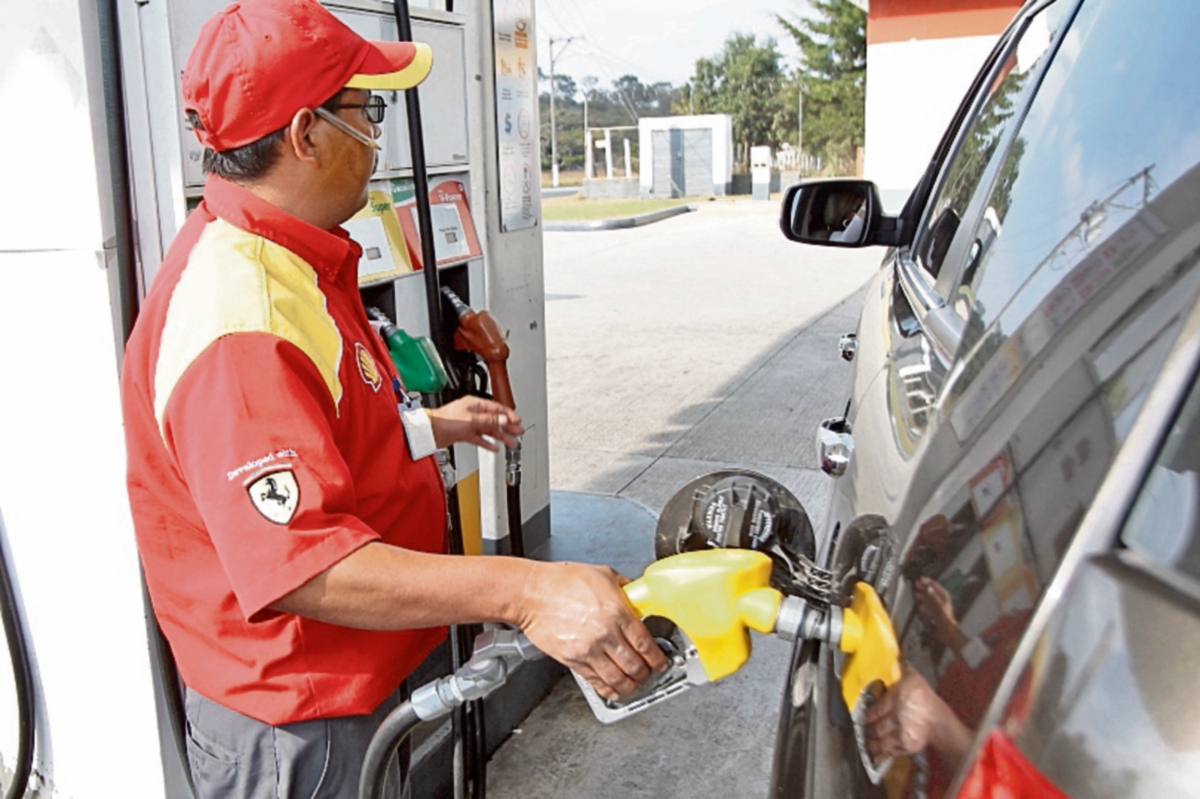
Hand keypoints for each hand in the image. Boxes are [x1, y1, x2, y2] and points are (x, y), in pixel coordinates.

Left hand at [428, 396, 523, 450]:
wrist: (430, 432)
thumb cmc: (445, 421)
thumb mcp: (472, 420)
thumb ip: (489, 420)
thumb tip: (504, 420)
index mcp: (475, 404)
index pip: (497, 408)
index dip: (508, 415)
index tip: (518, 420)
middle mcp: (473, 413)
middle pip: (495, 419)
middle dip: (507, 426)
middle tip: (518, 431)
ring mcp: (468, 423)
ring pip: (489, 429)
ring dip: (500, 435)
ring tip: (511, 442)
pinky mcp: (464, 433)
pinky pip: (480, 437)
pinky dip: (487, 442)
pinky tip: (494, 446)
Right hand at [516, 561, 668, 700]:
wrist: (532, 593)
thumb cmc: (562, 581)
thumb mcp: (603, 574)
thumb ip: (625, 588)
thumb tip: (637, 595)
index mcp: (617, 612)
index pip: (645, 644)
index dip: (657, 659)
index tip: (660, 662)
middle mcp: (605, 634)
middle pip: (635, 665)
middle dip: (646, 674)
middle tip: (649, 673)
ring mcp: (589, 650)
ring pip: (618, 679)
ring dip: (630, 686)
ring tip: (634, 685)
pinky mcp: (573, 660)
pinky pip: (595, 681)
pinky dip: (608, 690)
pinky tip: (614, 690)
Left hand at [865, 664, 972, 766]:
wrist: (941, 722)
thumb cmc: (927, 699)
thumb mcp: (915, 679)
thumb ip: (902, 671)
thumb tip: (892, 660)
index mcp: (897, 698)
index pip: (875, 708)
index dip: (867, 714)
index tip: (862, 716)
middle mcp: (896, 716)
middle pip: (875, 726)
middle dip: (867, 729)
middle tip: (863, 729)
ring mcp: (900, 732)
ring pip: (878, 740)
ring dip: (870, 742)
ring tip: (866, 742)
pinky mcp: (906, 746)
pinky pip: (888, 751)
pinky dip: (879, 754)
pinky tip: (874, 756)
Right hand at [914, 577, 955, 638]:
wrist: (947, 633)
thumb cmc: (944, 619)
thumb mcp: (939, 606)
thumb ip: (933, 596)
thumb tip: (927, 587)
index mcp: (944, 597)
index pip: (935, 586)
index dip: (928, 581)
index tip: (920, 579)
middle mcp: (942, 601)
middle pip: (932, 592)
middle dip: (924, 587)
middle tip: (916, 584)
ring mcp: (939, 608)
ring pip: (930, 600)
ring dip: (923, 596)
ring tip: (916, 594)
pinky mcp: (936, 615)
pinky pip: (929, 609)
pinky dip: (924, 607)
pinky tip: (920, 608)